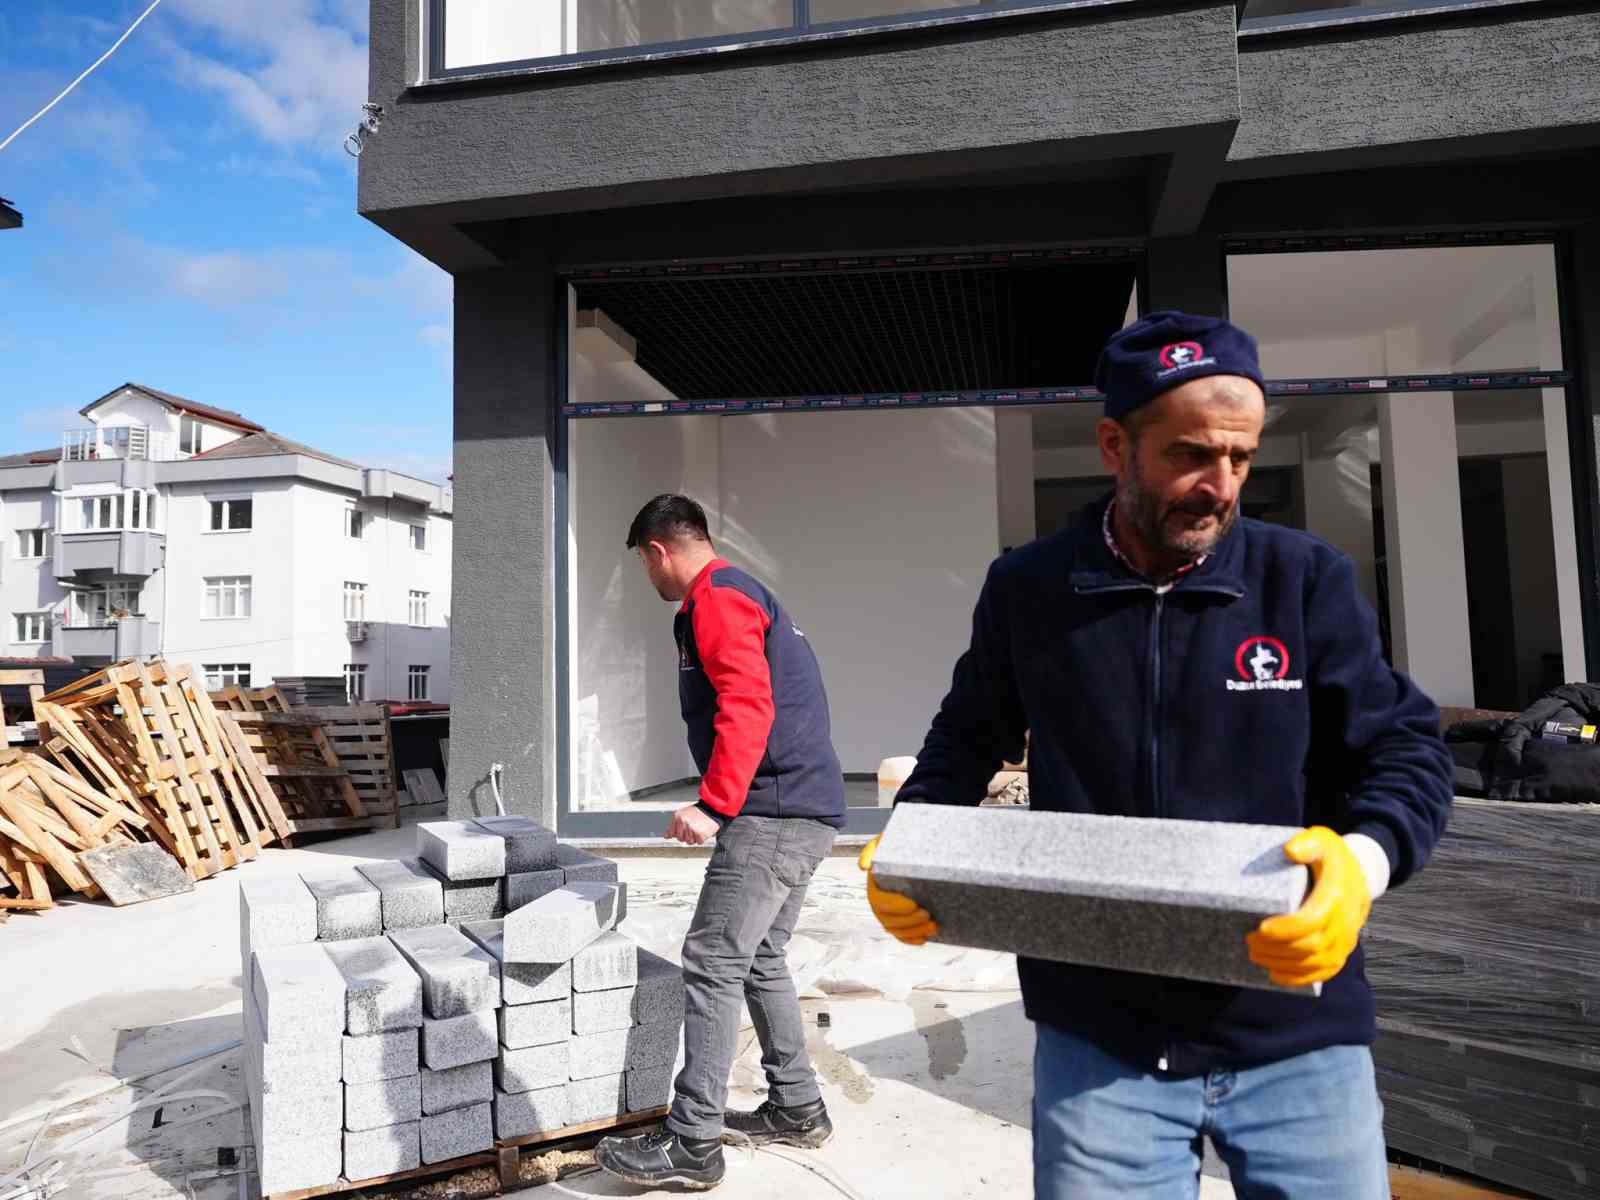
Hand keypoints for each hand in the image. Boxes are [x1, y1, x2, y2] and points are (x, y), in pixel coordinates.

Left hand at [666, 803, 719, 845]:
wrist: (713, 808)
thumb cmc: (699, 812)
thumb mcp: (683, 814)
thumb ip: (674, 826)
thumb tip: (666, 836)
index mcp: (678, 817)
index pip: (672, 833)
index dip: (679, 833)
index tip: (683, 831)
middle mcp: (683, 822)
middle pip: (680, 839)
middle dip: (687, 836)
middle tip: (693, 828)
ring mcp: (691, 828)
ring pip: (689, 842)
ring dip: (694, 837)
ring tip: (698, 828)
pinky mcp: (700, 834)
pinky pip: (698, 842)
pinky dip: (702, 838)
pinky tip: (703, 830)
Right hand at [859, 835, 938, 944]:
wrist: (913, 848)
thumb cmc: (898, 844)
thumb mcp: (885, 840)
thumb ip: (872, 849)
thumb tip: (864, 867)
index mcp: (874, 885)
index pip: (879, 902)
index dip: (896, 907)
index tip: (915, 903)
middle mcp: (878, 902)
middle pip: (888, 920)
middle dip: (908, 922)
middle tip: (928, 914)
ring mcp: (889, 913)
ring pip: (895, 930)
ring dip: (913, 932)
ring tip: (934, 926)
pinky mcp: (901, 920)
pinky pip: (902, 936)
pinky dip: (911, 939)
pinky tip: (924, 939)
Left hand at [1247, 826, 1371, 987]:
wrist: (1361, 874)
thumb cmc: (1333, 857)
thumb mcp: (1323, 839)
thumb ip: (1308, 842)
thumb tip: (1290, 851)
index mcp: (1336, 897)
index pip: (1312, 921)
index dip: (1287, 929)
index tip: (1261, 928)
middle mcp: (1344, 923)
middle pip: (1310, 947)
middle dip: (1277, 949)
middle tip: (1249, 942)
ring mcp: (1345, 940)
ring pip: (1315, 963)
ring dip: (1284, 965)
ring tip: (1256, 956)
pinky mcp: (1342, 950)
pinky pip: (1324, 971)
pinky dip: (1300, 979)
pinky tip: (1276, 976)